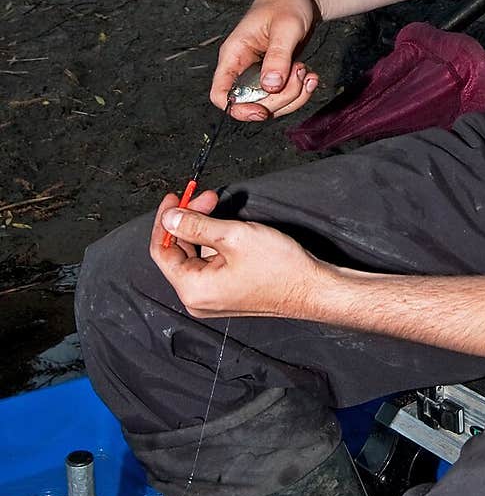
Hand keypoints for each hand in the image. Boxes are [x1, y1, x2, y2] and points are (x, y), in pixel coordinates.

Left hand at [150, 191, 326, 319]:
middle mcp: (198, 298)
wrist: (312, 288)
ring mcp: (213, 297)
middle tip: (205, 197)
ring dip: (204, 229)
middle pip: (179, 252)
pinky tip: (228, 228)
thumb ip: (196, 225)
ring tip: (220, 209)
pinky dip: (215, 243)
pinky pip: (210, 264)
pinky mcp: (227, 292)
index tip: (174, 198)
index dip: (165, 220)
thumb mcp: (234, 236)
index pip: (162, 250)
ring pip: (196, 256)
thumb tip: (170, 217)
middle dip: (189, 219)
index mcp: (193, 289)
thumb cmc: (281, 269)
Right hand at [210, 0, 320, 120]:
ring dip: (294, 96)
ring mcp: (260, 74)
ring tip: (307, 71)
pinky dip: (301, 92)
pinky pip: (285, 97)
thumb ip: (278, 56)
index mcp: (234, 54)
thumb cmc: (288, 1)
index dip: (238, 109)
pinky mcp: (276, 76)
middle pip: (252, 104)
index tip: (263, 111)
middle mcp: (243, 68)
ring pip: (271, 104)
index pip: (221, 94)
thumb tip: (270, 87)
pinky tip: (312, 76)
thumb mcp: (286, 27)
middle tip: (300, 71)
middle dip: (280, 99)